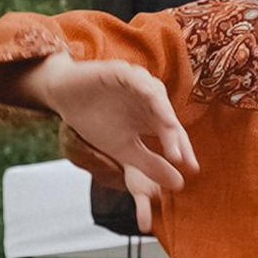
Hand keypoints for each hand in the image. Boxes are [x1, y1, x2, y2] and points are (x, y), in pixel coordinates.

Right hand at [19, 53, 197, 227]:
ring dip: (165, 118)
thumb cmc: (94, 121)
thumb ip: (151, 164)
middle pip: (169, 119)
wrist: (64, 97)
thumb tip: (180, 185)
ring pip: (158, 100)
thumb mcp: (124, 149)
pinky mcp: (123, 72)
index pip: (173, 135)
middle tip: (182, 161)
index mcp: (152, 118)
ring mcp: (139, 85)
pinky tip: (153, 102)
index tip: (193, 171)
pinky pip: (139, 81)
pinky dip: (147, 91)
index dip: (184, 151)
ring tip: (171, 137)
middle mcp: (150, 100)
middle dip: (176, 140)